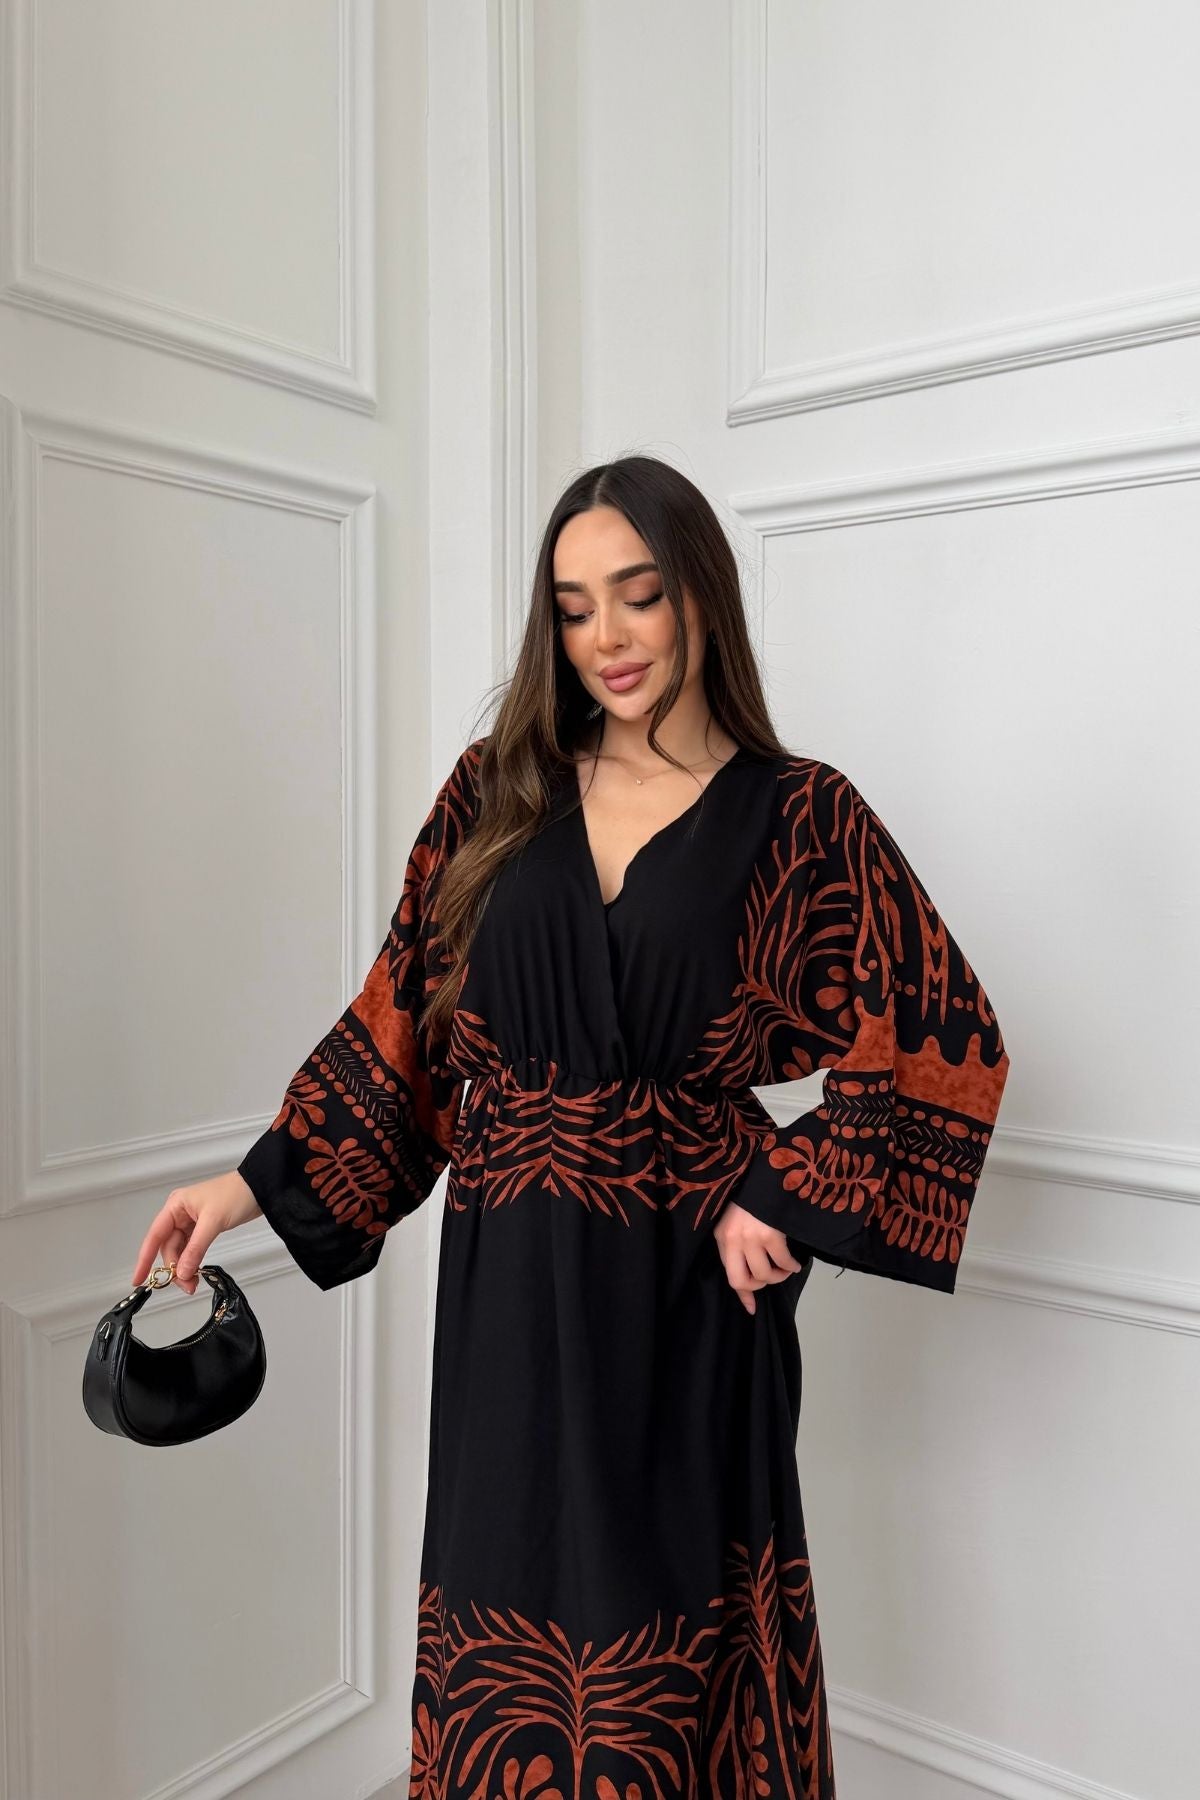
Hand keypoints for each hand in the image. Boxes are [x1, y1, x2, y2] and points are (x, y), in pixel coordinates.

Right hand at [130, 1171, 262, 1295]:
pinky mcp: (202, 1228)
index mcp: (175, 1206)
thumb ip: (195, 1249)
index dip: (144, 1259)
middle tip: (185, 1284)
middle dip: (173, 1267)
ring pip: (179, 1250)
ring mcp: (190, 1221)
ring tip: (192, 1283)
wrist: (259, 1188)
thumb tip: (181, 1271)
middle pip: (167, 1247)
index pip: (154, 1236)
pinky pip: (190, 1249)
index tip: (138, 1279)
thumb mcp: (212, 1222)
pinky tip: (195, 1272)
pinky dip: (192, 1261)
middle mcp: (179, 1214)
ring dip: (183, 1267)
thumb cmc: (236, 1194)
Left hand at [714, 1202, 806, 1314]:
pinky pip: (783, 1261)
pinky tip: (795, 1262)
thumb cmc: (751, 1200)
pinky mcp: (769, 1234)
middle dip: (761, 1285)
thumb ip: (740, 1251)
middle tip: (772, 1277)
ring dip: (779, 1276)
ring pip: (765, 1274)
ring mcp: (750, 1237)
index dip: (743, 1294)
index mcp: (722, 1237)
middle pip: (743, 1280)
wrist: (767, 1175)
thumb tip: (750, 1289)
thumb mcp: (738, 1225)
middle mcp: (732, 1239)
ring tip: (786, 1268)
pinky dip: (792, 1266)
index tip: (752, 1308)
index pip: (729, 1275)